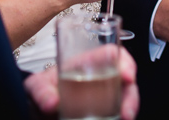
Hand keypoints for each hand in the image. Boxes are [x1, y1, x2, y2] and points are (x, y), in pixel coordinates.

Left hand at [24, 47, 139, 119]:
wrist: (39, 109)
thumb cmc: (42, 90)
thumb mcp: (37, 86)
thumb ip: (40, 91)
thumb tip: (51, 103)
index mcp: (87, 64)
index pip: (113, 55)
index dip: (125, 63)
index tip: (127, 77)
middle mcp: (100, 79)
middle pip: (125, 82)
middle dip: (131, 96)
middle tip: (127, 111)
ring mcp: (103, 98)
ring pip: (124, 100)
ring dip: (128, 109)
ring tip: (124, 118)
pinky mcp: (103, 112)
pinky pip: (116, 113)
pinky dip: (119, 116)